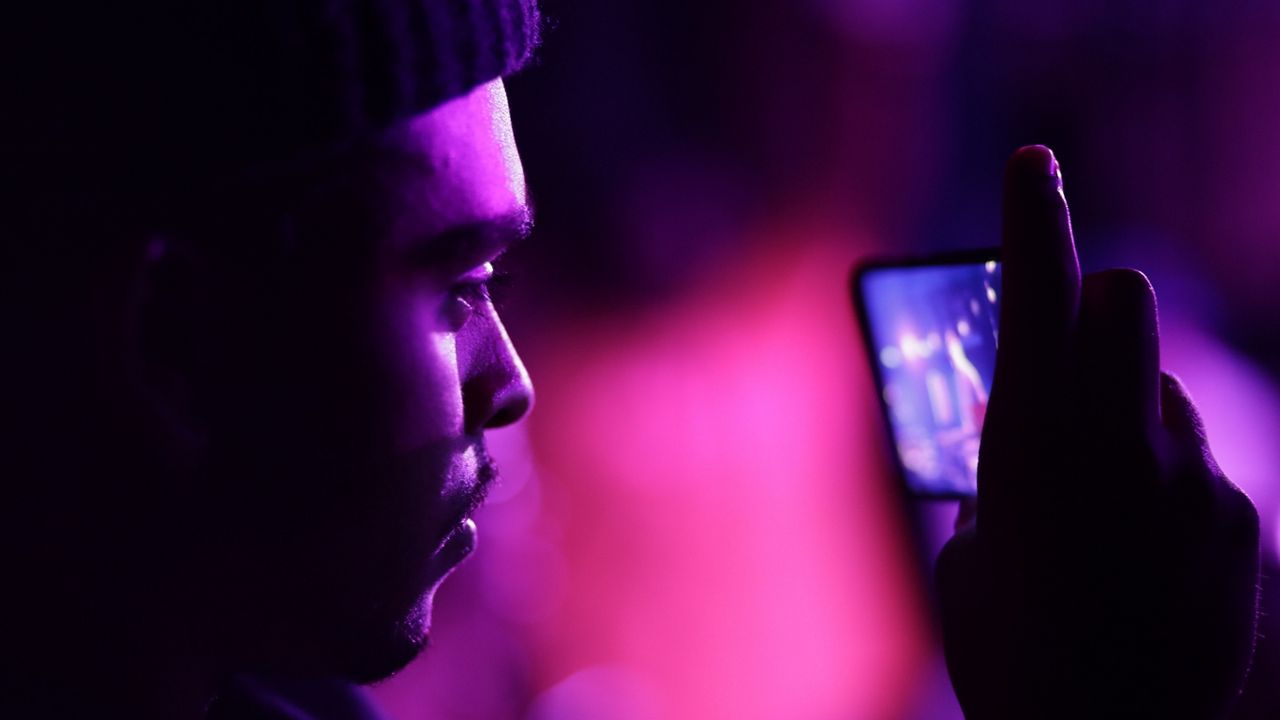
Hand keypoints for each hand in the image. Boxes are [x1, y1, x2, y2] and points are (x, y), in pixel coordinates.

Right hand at [936, 146, 1259, 718]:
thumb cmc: (1009, 656)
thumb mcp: (966, 556)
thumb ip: (994, 474)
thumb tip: (1013, 442)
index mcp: (1030, 443)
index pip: (1037, 288)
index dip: (1032, 213)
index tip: (1034, 162)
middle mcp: (1121, 440)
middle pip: (1129, 296)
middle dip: (1093, 302)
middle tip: (1063, 351)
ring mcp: (1193, 476)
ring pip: (1165, 386)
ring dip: (1127, 409)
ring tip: (1099, 499)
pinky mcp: (1239, 519)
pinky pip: (1199, 460)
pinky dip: (1164, 480)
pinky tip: (1142, 551)